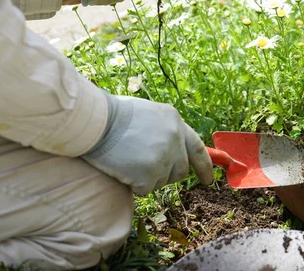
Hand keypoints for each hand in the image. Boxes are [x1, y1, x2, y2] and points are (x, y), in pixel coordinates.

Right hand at [82, 95, 212, 194]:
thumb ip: (166, 130)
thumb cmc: (113, 115)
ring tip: (129, 160)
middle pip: (181, 170)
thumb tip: (174, 151)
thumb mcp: (149, 114)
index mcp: (175, 122)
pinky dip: (133, 184)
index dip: (205, 166)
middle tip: (147, 168)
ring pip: (162, 181)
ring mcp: (163, 158)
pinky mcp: (149, 175)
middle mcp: (174, 140)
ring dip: (148, 177)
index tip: (209, 180)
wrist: (94, 122)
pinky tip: (122, 167)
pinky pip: (145, 188)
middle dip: (168, 174)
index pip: (198, 148)